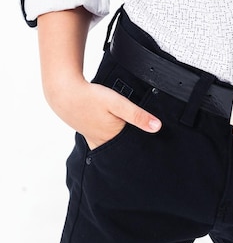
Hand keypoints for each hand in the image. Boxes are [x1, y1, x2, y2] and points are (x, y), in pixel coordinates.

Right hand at [45, 74, 161, 149]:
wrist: (65, 93)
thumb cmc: (91, 97)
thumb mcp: (118, 103)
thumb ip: (137, 115)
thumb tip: (157, 127)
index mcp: (112, 138)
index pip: (133, 148)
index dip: (145, 148)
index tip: (156, 150)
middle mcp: (103, 142)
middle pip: (123, 149)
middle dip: (134, 148)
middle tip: (148, 149)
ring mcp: (94, 139)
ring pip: (113, 146)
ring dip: (122, 144)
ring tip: (133, 142)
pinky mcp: (88, 133)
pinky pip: (103, 141)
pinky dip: (110, 139)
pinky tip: (114, 134)